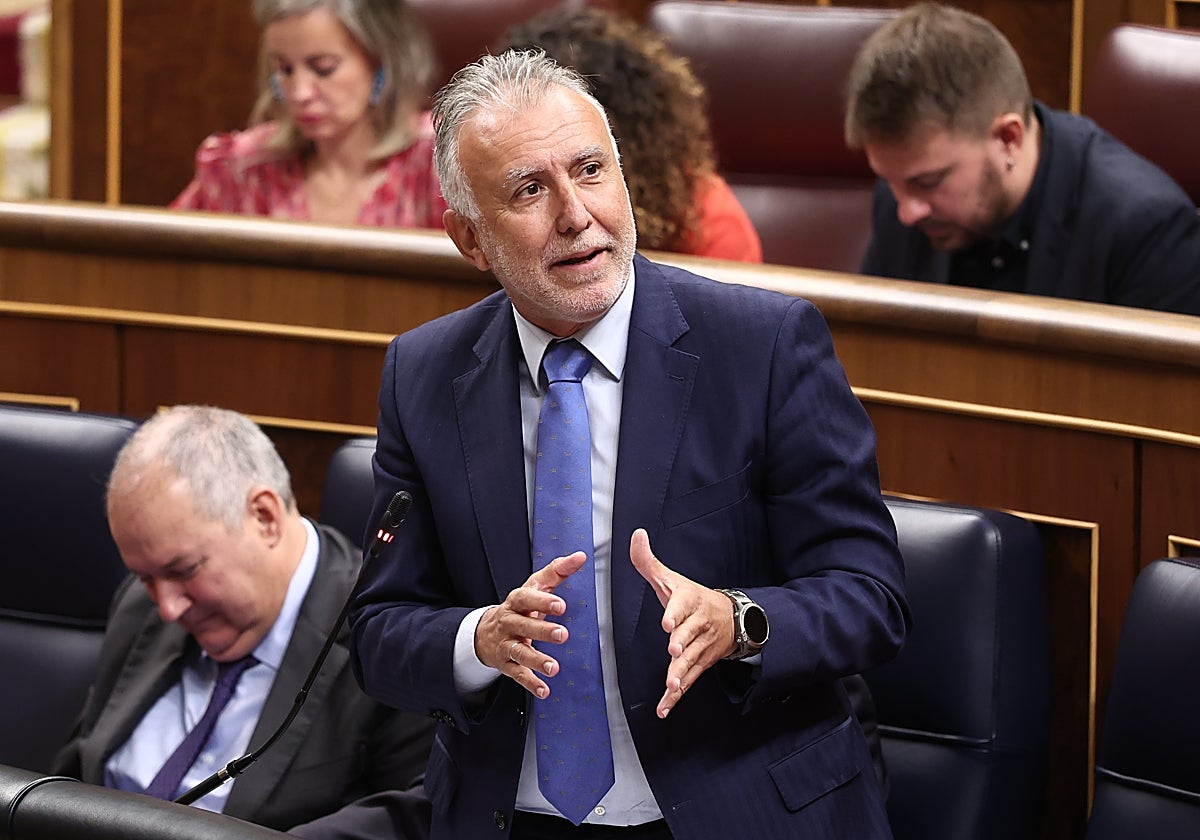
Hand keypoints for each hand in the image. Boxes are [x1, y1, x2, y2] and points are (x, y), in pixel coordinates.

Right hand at [474, 551, 586, 698]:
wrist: (486, 632)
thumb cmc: (520, 607)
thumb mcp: (534, 586)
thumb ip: (557, 571)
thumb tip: (580, 556)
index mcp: (516, 601)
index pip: (526, 597)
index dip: (542, 601)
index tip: (561, 605)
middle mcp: (509, 622)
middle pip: (523, 625)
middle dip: (542, 630)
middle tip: (562, 634)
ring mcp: (506, 644)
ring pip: (519, 652)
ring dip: (536, 660)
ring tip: (553, 667)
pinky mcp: (506, 664)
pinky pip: (517, 674)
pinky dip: (530, 683)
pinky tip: (544, 690)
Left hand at [629, 528, 735, 717]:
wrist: (731, 616)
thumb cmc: (691, 597)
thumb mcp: (670, 578)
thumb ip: (648, 561)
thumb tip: (636, 534)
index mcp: (689, 601)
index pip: (683, 606)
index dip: (676, 614)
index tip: (668, 623)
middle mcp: (698, 624)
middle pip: (689, 635)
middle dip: (682, 644)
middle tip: (674, 651)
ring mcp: (701, 646)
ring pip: (691, 660)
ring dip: (681, 673)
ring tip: (671, 684)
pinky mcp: (701, 663)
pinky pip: (690, 679)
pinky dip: (677, 695)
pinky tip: (664, 707)